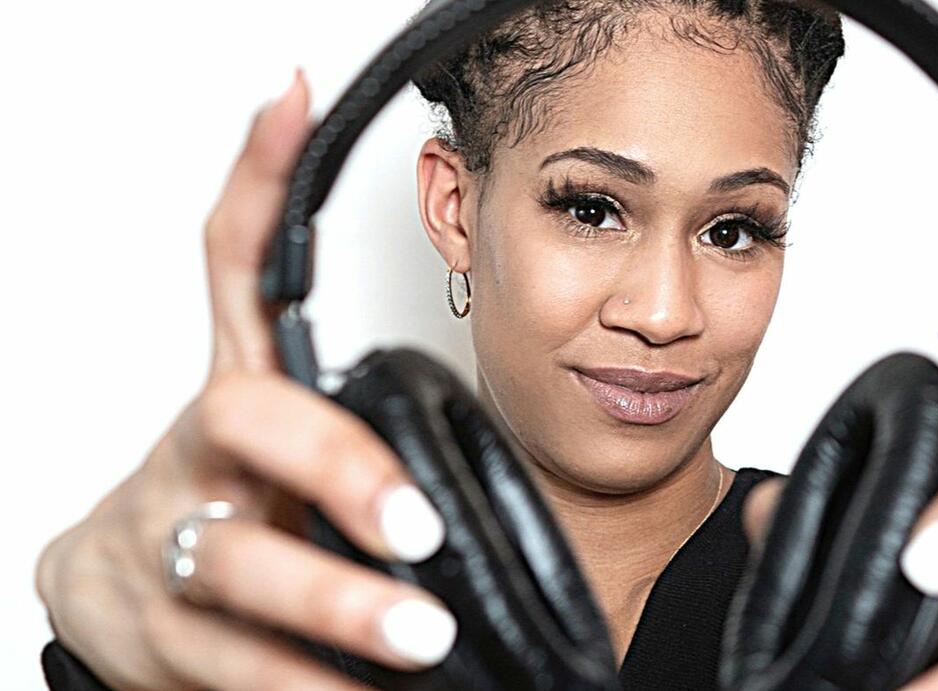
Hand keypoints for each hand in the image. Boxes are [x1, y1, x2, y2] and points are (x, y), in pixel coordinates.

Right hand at [35, 69, 455, 690]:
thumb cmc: (228, 495)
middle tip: (417, 527)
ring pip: (239, 566)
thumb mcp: (282, 430)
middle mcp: (197, 455)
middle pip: (248, 425)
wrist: (121, 591)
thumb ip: (345, 386)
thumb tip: (416, 315)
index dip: (256, 178)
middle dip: (335, 467)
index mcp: (238, 393)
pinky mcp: (162, 635)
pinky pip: (235, 668)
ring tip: (417, 640)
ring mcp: (173, 544)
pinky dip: (301, 685)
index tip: (291, 103)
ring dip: (329, 604)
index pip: (233, 265)